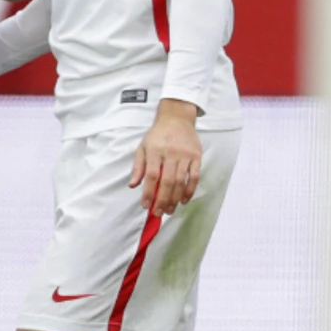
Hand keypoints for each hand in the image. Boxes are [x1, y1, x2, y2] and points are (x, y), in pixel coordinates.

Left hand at [131, 100, 202, 215]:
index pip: (152, 175)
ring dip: (176, 198)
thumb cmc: (158, 135)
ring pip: (181, 181)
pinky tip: (185, 199)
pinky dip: (190, 190)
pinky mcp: (197, 156)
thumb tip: (133, 185)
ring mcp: (185, 154)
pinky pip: (194, 176)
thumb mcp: (143, 147)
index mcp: (155, 150)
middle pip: (167, 181)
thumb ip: (138, 167)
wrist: (177, 118)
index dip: (149, 192)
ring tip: (170, 209)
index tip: (146, 205)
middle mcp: (171, 153)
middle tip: (159, 213)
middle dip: (162, 200)